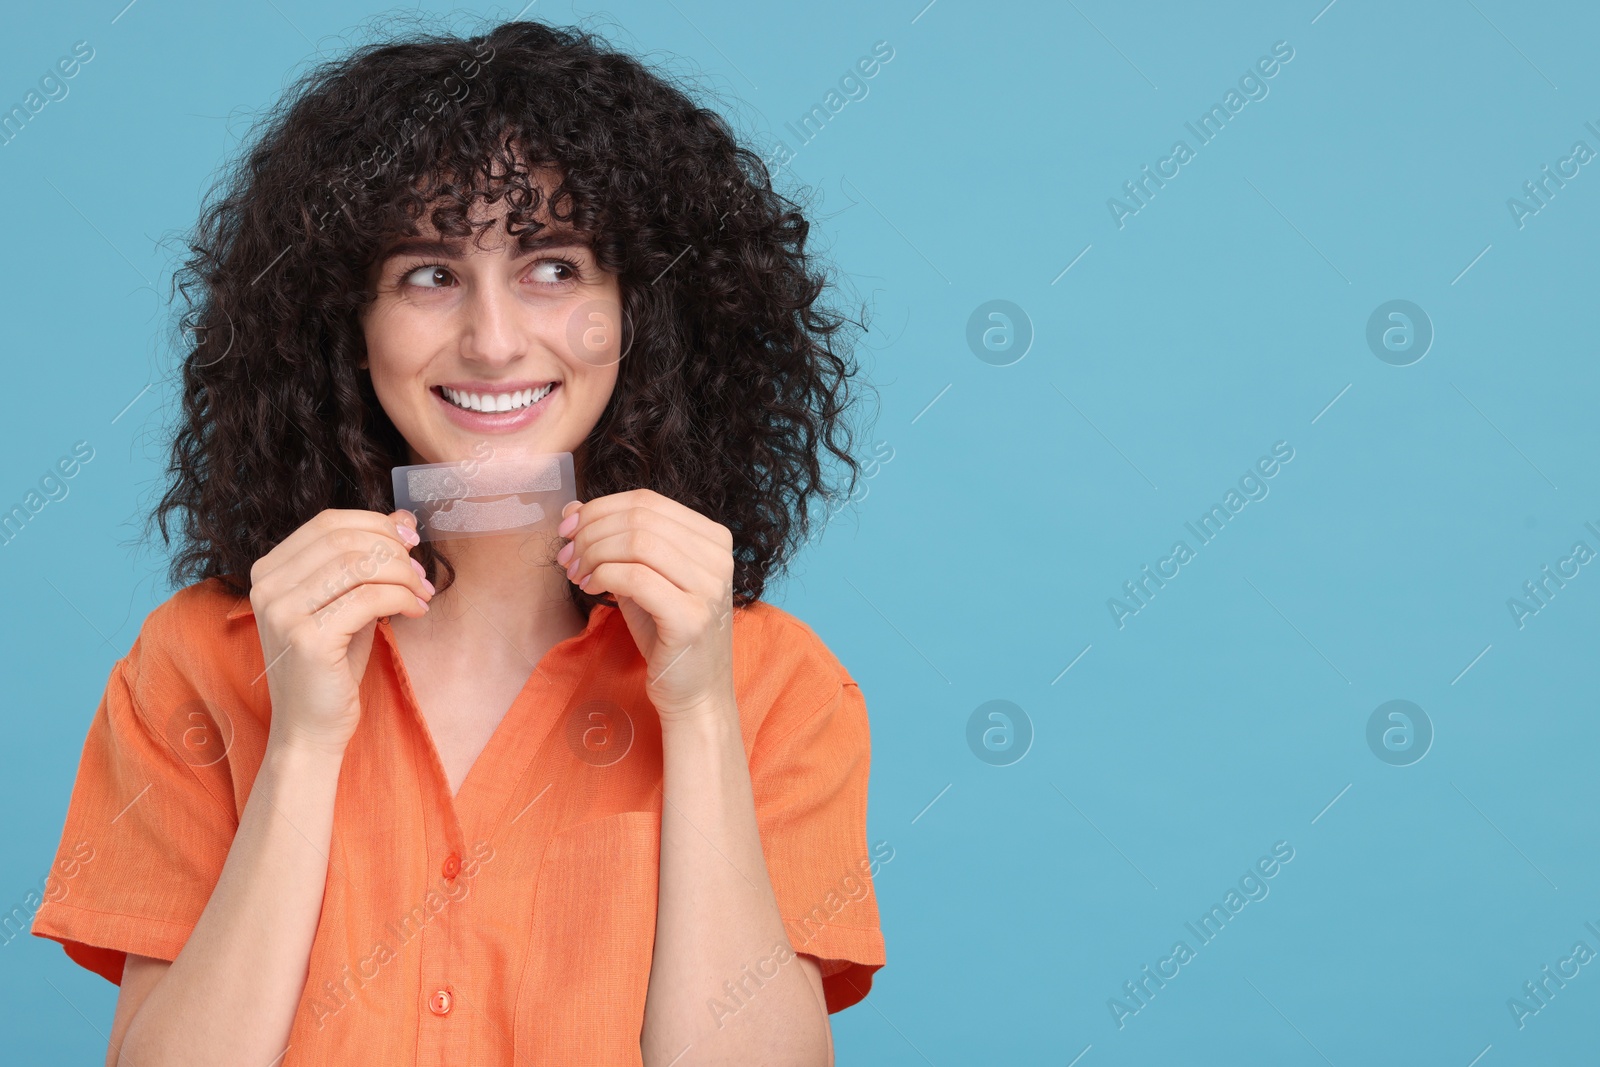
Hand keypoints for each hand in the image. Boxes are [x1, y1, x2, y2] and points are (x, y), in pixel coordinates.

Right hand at [247, 508, 433, 754]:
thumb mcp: (348, 601)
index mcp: (269, 571)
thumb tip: (403, 518)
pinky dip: (403, 598)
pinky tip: (416, 611)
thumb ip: (367, 560)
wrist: (310, 728)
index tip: (410, 539)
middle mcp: (267, 586)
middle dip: (394, 550)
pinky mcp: (308, 638)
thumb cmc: (332, 666)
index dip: (376, 524)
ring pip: (360, 564)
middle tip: (421, 573)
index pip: (328, 523)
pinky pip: (370, 598)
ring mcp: (283, 612)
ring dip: (404, 574)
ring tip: (423, 594)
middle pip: (345, 539)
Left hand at [555, 490, 735, 721]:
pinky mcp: (691, 618)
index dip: (600, 508)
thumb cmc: (667, 635)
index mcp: (712, 538)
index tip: (568, 528)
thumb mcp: (643, 578)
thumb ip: (617, 542)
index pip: (647, 501)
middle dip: (591, 532)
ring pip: (636, 542)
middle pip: (639, 518)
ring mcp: (709, 587)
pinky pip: (635, 577)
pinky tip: (590, 589)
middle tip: (567, 555)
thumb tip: (573, 508)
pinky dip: (602, 576)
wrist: (695, 693)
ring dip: (593, 554)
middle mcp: (718, 557)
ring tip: (577, 574)